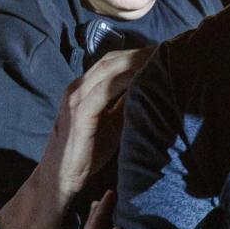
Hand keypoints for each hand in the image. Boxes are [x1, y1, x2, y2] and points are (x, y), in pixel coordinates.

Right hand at [40, 47, 149, 204]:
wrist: (62, 176)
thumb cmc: (88, 151)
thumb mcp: (111, 123)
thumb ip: (125, 105)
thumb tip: (150, 91)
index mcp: (85, 87)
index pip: (112, 61)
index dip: (136, 54)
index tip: (162, 53)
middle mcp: (78, 87)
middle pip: (112, 60)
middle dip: (140, 53)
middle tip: (167, 51)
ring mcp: (77, 98)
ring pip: (108, 69)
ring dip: (135, 61)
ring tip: (160, 59)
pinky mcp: (80, 113)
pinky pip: (104, 89)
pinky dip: (124, 80)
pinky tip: (143, 77)